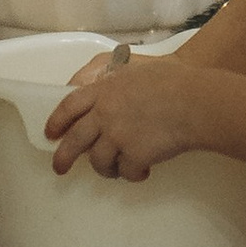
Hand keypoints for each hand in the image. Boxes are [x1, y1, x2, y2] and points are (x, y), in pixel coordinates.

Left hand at [44, 51, 210, 179]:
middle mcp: (105, 114)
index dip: (58, 121)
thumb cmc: (175, 81)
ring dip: (107, 169)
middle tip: (60, 168)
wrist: (194, 102)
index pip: (69, 106)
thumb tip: (109, 94)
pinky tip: (143, 172)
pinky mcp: (134, 156)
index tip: (51, 133)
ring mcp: (118, 136)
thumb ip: (118, 83)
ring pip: (99, 162)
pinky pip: (126, 172)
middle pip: (75, 141)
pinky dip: (133, 175)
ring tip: (118, 170)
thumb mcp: (138, 72)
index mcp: (104, 91)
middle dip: (64, 157)